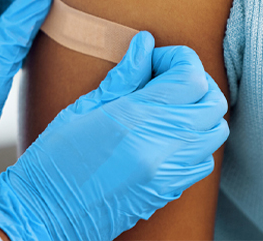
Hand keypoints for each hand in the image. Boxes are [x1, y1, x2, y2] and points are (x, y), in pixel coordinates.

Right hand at [0, 31, 229, 239]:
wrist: (45, 217)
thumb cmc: (53, 161)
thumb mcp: (82, 108)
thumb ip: (123, 76)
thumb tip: (145, 45)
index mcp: (135, 120)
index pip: (190, 77)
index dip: (178, 58)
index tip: (154, 58)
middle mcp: (161, 148)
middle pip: (213, 102)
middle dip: (194, 79)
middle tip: (163, 76)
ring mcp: (169, 173)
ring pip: (216, 130)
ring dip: (200, 109)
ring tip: (167, 103)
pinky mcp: (169, 191)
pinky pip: (205, 158)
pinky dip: (197, 139)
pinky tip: (167, 133)